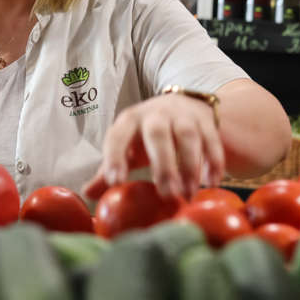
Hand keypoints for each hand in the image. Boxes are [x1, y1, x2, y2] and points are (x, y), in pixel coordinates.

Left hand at [82, 93, 224, 200]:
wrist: (183, 105)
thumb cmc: (146, 135)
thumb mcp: (128, 146)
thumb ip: (109, 169)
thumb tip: (87, 193)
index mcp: (130, 120)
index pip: (117, 136)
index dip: (114, 157)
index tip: (115, 182)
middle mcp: (155, 114)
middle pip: (157, 133)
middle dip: (162, 164)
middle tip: (167, 194)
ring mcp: (182, 115)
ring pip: (187, 136)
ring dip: (190, 166)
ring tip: (188, 194)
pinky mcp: (205, 121)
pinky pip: (211, 140)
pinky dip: (213, 162)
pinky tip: (211, 183)